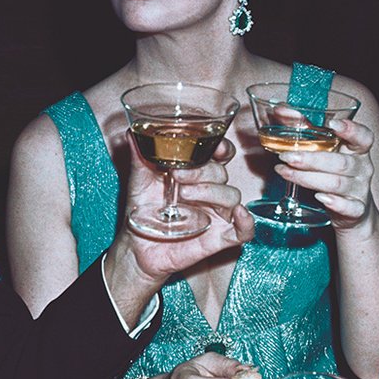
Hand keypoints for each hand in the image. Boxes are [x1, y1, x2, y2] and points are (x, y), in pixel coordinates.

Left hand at [118, 136, 252, 282]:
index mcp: (197, 173)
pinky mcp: (218, 237)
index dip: (222, 148)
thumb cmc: (142, 209)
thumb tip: (131, 132)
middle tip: (177, 175)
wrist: (136, 245)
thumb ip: (140, 156)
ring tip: (184, 195)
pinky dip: (246, 222)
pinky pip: (243, 231)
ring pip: (231, 196)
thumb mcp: (139, 180)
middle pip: (221, 173)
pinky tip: (238, 214)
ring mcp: (216, 214)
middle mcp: (210, 191)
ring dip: (211, 192)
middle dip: (201, 171)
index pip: (221, 155)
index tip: (214, 147)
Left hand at [274, 114, 375, 230]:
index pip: (363, 137)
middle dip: (311, 159)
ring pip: (337, 183)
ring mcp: (360, 189)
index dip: (351, 130)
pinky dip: (335, 203)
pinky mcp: (356, 209)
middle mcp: (362, 168)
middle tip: (287, 157)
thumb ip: (305, 130)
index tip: (334, 124)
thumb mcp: (324, 151)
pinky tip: (320, 198)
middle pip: (340, 163)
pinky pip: (348, 207)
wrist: (351, 210)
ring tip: (285, 173)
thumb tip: (280, 110)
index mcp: (357, 150)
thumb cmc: (333, 173)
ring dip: (308, 178)